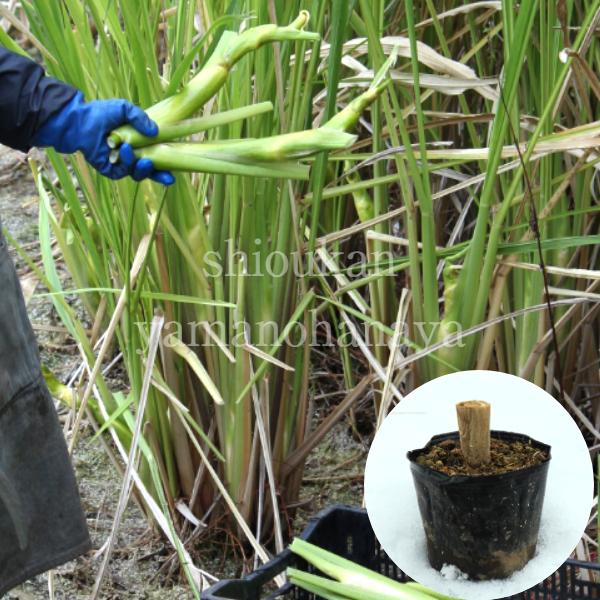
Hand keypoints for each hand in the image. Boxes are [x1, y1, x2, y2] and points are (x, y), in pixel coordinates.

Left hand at [33, 91, 174, 184]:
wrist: (80, 121)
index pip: (156, 158)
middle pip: (150, 171)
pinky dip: (126, 163)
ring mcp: (121, 165)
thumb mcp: (125, 109)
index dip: (165, 166)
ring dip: (142, 167)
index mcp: (139, 144)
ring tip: (141, 156)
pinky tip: (124, 150)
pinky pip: (123, 172)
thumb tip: (155, 132)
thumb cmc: (102, 113)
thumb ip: (141, 118)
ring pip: (138, 173)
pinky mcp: (111, 170)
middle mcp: (132, 157)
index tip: (174, 172)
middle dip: (159, 175)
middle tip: (166, 174)